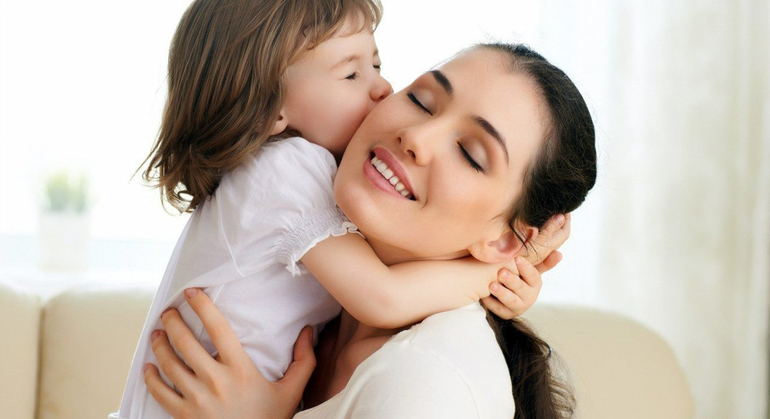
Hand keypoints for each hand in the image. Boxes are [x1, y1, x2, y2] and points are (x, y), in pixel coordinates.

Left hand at [143, 288, 315, 418]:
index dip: (203, 307)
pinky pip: (159, 392)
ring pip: (169, 364)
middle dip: (173, 322)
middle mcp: (215, 382)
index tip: (192, 293)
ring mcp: (196, 399)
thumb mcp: (292, 392)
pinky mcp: (183, 416)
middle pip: (186, 342)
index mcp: (241, 371)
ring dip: (159, 344)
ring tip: (157, 333)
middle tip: (169, 312)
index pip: (218, 329)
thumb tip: (308, 331)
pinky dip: (150, 377)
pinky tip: (148, 367)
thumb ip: (303, 361)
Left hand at [483, 213, 569, 318]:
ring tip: (491, 284)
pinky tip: (483, 296)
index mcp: (535, 283)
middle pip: (521, 289)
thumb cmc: (516, 274)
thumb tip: (559, 251)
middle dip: (512, 280)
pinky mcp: (505, 314)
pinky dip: (491, 303)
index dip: (526, 268)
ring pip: (511, 301)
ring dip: (502, 293)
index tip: (517, 259)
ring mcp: (517, 307)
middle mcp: (529, 296)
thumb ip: (540, 257)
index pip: (534, 276)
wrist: (502, 294)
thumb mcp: (526, 265)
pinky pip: (498, 310)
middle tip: (501, 272)